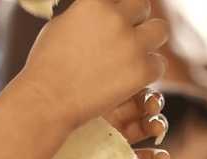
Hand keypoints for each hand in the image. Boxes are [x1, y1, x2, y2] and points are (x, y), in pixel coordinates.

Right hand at [20, 0, 169, 129]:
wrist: (46, 102)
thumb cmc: (46, 66)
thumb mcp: (59, 26)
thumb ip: (85, 14)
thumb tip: (102, 10)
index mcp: (94, 2)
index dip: (117, 8)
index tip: (114, 18)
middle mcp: (116, 18)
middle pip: (142, 6)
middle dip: (134, 20)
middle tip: (121, 39)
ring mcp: (131, 44)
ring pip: (160, 30)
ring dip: (148, 41)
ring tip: (130, 56)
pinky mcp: (141, 71)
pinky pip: (158, 63)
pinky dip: (146, 70)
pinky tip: (128, 78)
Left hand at [26, 88, 169, 158]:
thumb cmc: (43, 137)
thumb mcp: (58, 114)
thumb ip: (73, 97)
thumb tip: (87, 75)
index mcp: (97, 100)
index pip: (126, 86)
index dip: (139, 86)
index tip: (142, 88)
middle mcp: (110, 118)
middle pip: (141, 105)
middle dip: (152, 105)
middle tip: (151, 109)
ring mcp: (115, 141)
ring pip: (145, 130)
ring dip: (157, 127)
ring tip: (157, 130)